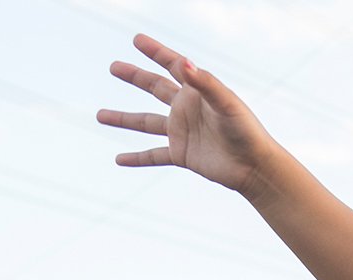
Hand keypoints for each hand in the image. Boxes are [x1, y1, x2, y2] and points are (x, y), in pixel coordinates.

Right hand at [99, 34, 283, 196]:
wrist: (254, 167)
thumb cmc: (246, 131)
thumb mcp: (226, 104)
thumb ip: (205, 83)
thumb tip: (182, 63)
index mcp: (197, 92)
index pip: (173, 65)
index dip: (156, 52)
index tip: (137, 39)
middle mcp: (187, 109)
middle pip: (155, 88)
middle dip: (134, 76)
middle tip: (113, 66)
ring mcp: (182, 132)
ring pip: (146, 123)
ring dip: (123, 119)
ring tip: (99, 115)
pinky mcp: (181, 155)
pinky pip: (153, 156)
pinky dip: (136, 158)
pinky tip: (118, 160)